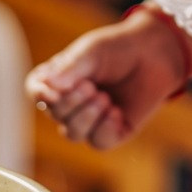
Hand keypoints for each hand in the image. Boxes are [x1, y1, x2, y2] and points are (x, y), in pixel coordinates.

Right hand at [25, 6, 191, 148]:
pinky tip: (116, 111)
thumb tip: (48, 87)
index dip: (40, 96)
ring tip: (105, 97)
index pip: (36, 91)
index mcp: (58, 78)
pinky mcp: (111, 133)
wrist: (154, 55)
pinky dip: (105, 127)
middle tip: (92, 86)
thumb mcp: (92, 52)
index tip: (51, 93)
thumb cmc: (119, 48)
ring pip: (73, 134)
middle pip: (55, 115)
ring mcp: (89, 120)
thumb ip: (70, 69)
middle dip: (72, 103)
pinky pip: (98, 142)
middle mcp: (70, 102)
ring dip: (87, 117)